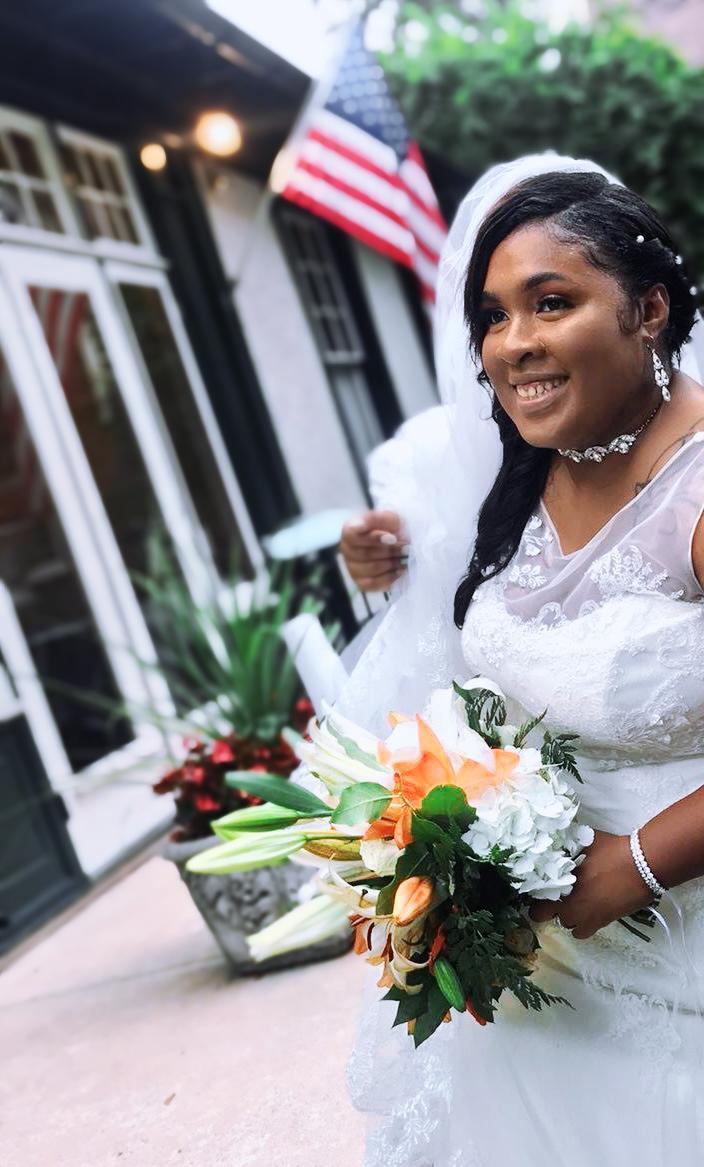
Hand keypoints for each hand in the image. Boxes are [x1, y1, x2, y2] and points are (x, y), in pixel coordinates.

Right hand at [340, 510, 407, 592]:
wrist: (399, 540)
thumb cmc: (392, 526)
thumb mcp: (389, 517)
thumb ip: (380, 520)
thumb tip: (376, 533)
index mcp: (349, 530)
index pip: (352, 535)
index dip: (373, 538)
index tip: (393, 538)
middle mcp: (346, 550)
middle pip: (365, 554)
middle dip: (390, 551)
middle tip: (407, 548)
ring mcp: (352, 568)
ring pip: (371, 569)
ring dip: (392, 563)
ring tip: (405, 558)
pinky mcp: (361, 583)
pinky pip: (374, 584)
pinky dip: (390, 577)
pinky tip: (400, 570)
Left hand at [530, 831, 652, 939]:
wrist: (641, 864)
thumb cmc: (611, 850)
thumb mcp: (582, 842)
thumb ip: (565, 848)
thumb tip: (555, 845)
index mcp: (558, 883)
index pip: (533, 898)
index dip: (534, 893)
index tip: (538, 888)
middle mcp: (567, 904)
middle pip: (542, 915)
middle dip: (545, 907)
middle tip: (555, 896)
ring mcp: (584, 916)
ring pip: (564, 924)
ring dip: (565, 915)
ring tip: (574, 902)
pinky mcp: (601, 923)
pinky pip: (582, 932)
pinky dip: (582, 925)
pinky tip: (588, 911)